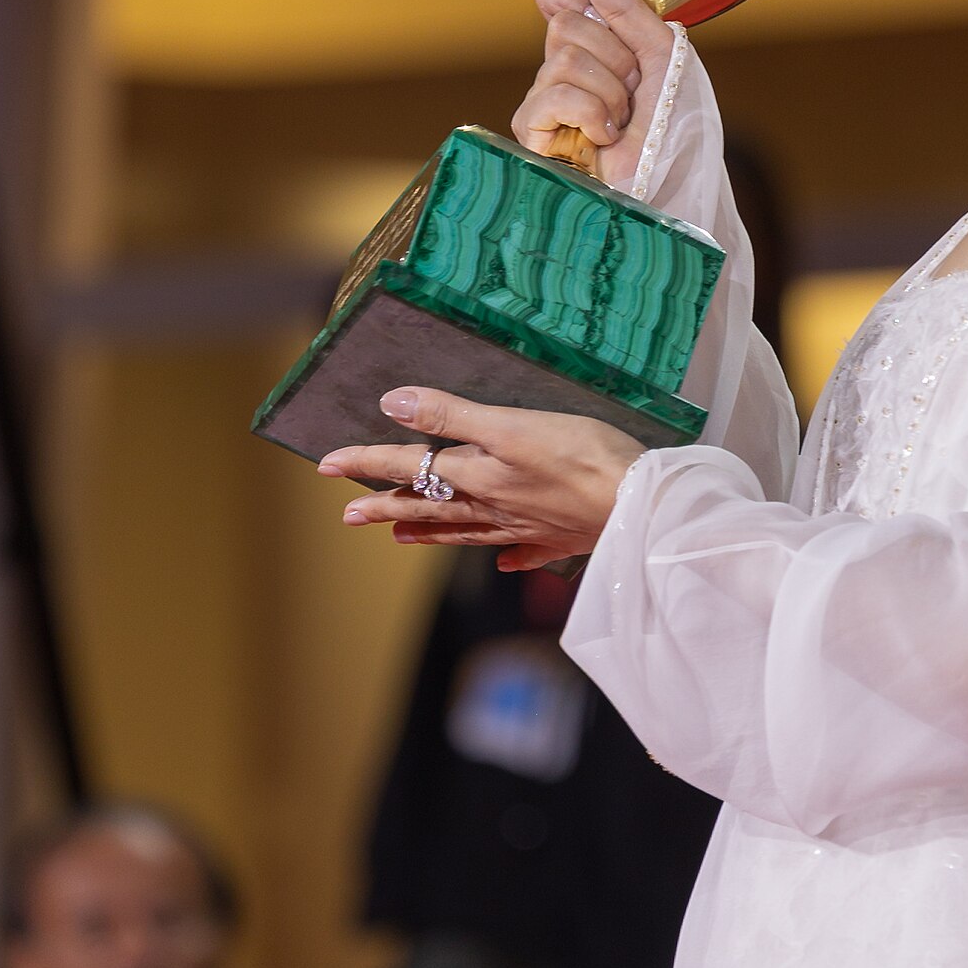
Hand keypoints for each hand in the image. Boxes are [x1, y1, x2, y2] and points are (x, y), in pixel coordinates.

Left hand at [320, 388, 642, 572]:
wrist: (641, 505)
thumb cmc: (581, 458)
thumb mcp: (509, 424)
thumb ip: (451, 415)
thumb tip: (393, 405)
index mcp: (476, 478)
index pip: (408, 467)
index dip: (367, 462)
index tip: (326, 464)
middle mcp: (493, 507)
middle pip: (429, 506)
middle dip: (387, 506)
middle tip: (349, 516)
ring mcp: (526, 528)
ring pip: (466, 531)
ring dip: (431, 531)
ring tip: (402, 537)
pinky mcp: (561, 537)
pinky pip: (523, 551)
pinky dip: (507, 556)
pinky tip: (502, 561)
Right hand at [512, 0, 675, 188]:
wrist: (674, 185)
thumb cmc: (674, 130)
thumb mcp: (663, 55)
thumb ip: (626, 8)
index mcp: (597, 51)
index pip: (562, 2)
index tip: (587, 4)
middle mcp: (567, 73)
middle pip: (567, 25)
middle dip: (614, 56)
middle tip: (633, 93)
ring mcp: (546, 105)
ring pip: (562, 58)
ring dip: (609, 91)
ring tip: (622, 124)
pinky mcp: (533, 136)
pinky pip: (550, 95)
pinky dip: (589, 113)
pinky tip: (603, 140)